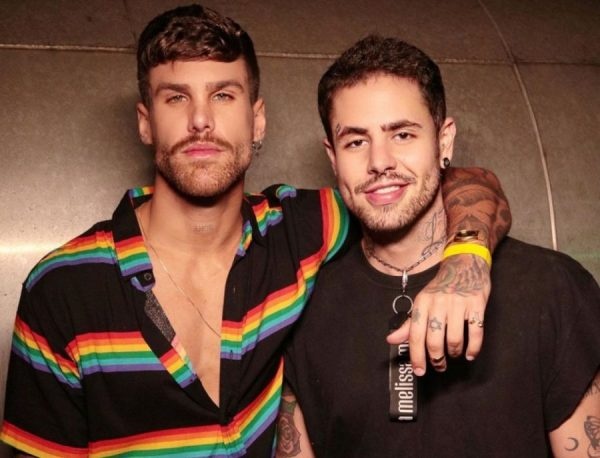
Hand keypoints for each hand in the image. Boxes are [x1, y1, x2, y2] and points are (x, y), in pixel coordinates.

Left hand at [387, 253, 490, 374]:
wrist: (464, 264)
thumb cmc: (441, 288)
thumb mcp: (422, 302)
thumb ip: (409, 324)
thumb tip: (391, 340)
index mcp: (422, 303)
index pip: (415, 335)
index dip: (416, 356)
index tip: (419, 371)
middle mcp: (438, 303)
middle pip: (434, 340)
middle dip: (436, 359)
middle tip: (439, 366)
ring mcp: (458, 304)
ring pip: (455, 339)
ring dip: (454, 353)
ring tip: (454, 354)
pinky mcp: (477, 304)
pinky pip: (476, 332)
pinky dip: (473, 348)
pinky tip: (470, 354)